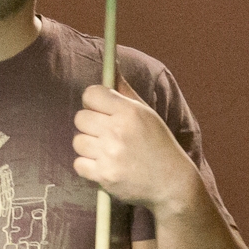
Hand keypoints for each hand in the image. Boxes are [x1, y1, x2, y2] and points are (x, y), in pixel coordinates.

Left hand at [76, 83, 201, 212]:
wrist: (171, 183)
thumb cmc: (158, 145)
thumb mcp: (147, 113)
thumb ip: (125, 91)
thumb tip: (112, 65)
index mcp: (129, 112)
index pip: (91, 94)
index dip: (94, 101)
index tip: (101, 109)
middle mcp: (118, 131)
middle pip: (80, 118)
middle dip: (91, 124)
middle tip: (106, 133)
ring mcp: (110, 155)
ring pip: (78, 141)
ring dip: (89, 146)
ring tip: (107, 151)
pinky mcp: (104, 176)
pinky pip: (79, 164)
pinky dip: (88, 166)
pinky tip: (105, 165)